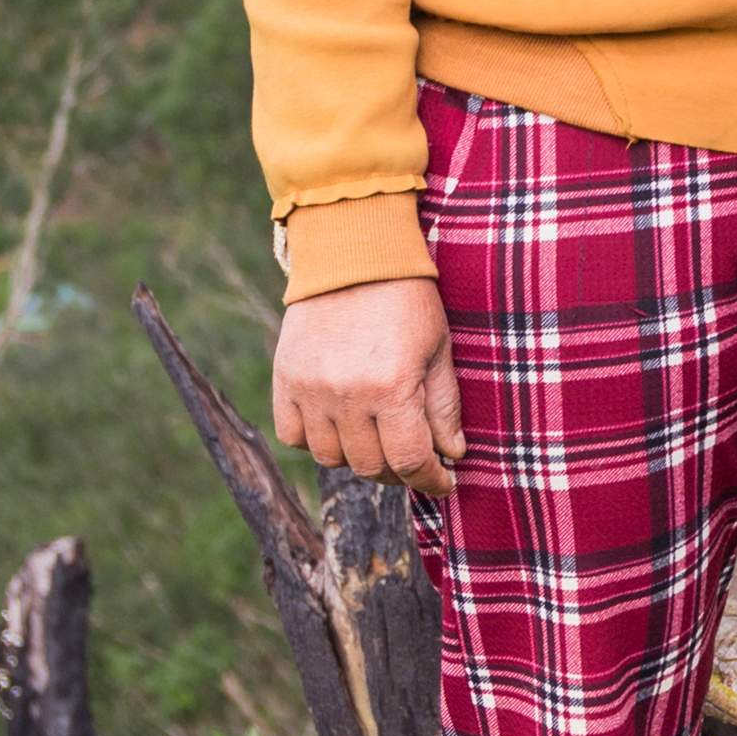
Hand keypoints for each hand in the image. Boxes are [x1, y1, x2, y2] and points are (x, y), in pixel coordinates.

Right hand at [272, 276, 464, 499]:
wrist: (354, 253)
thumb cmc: (407, 298)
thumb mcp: (439, 348)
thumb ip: (444, 405)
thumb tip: (452, 454)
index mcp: (391, 387)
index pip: (409, 460)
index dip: (429, 480)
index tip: (442, 482)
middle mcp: (346, 396)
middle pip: (369, 466)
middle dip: (397, 470)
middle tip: (412, 459)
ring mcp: (309, 391)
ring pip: (330, 458)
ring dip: (357, 458)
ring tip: (377, 440)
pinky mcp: (284, 380)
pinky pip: (293, 436)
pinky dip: (315, 440)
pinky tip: (338, 425)